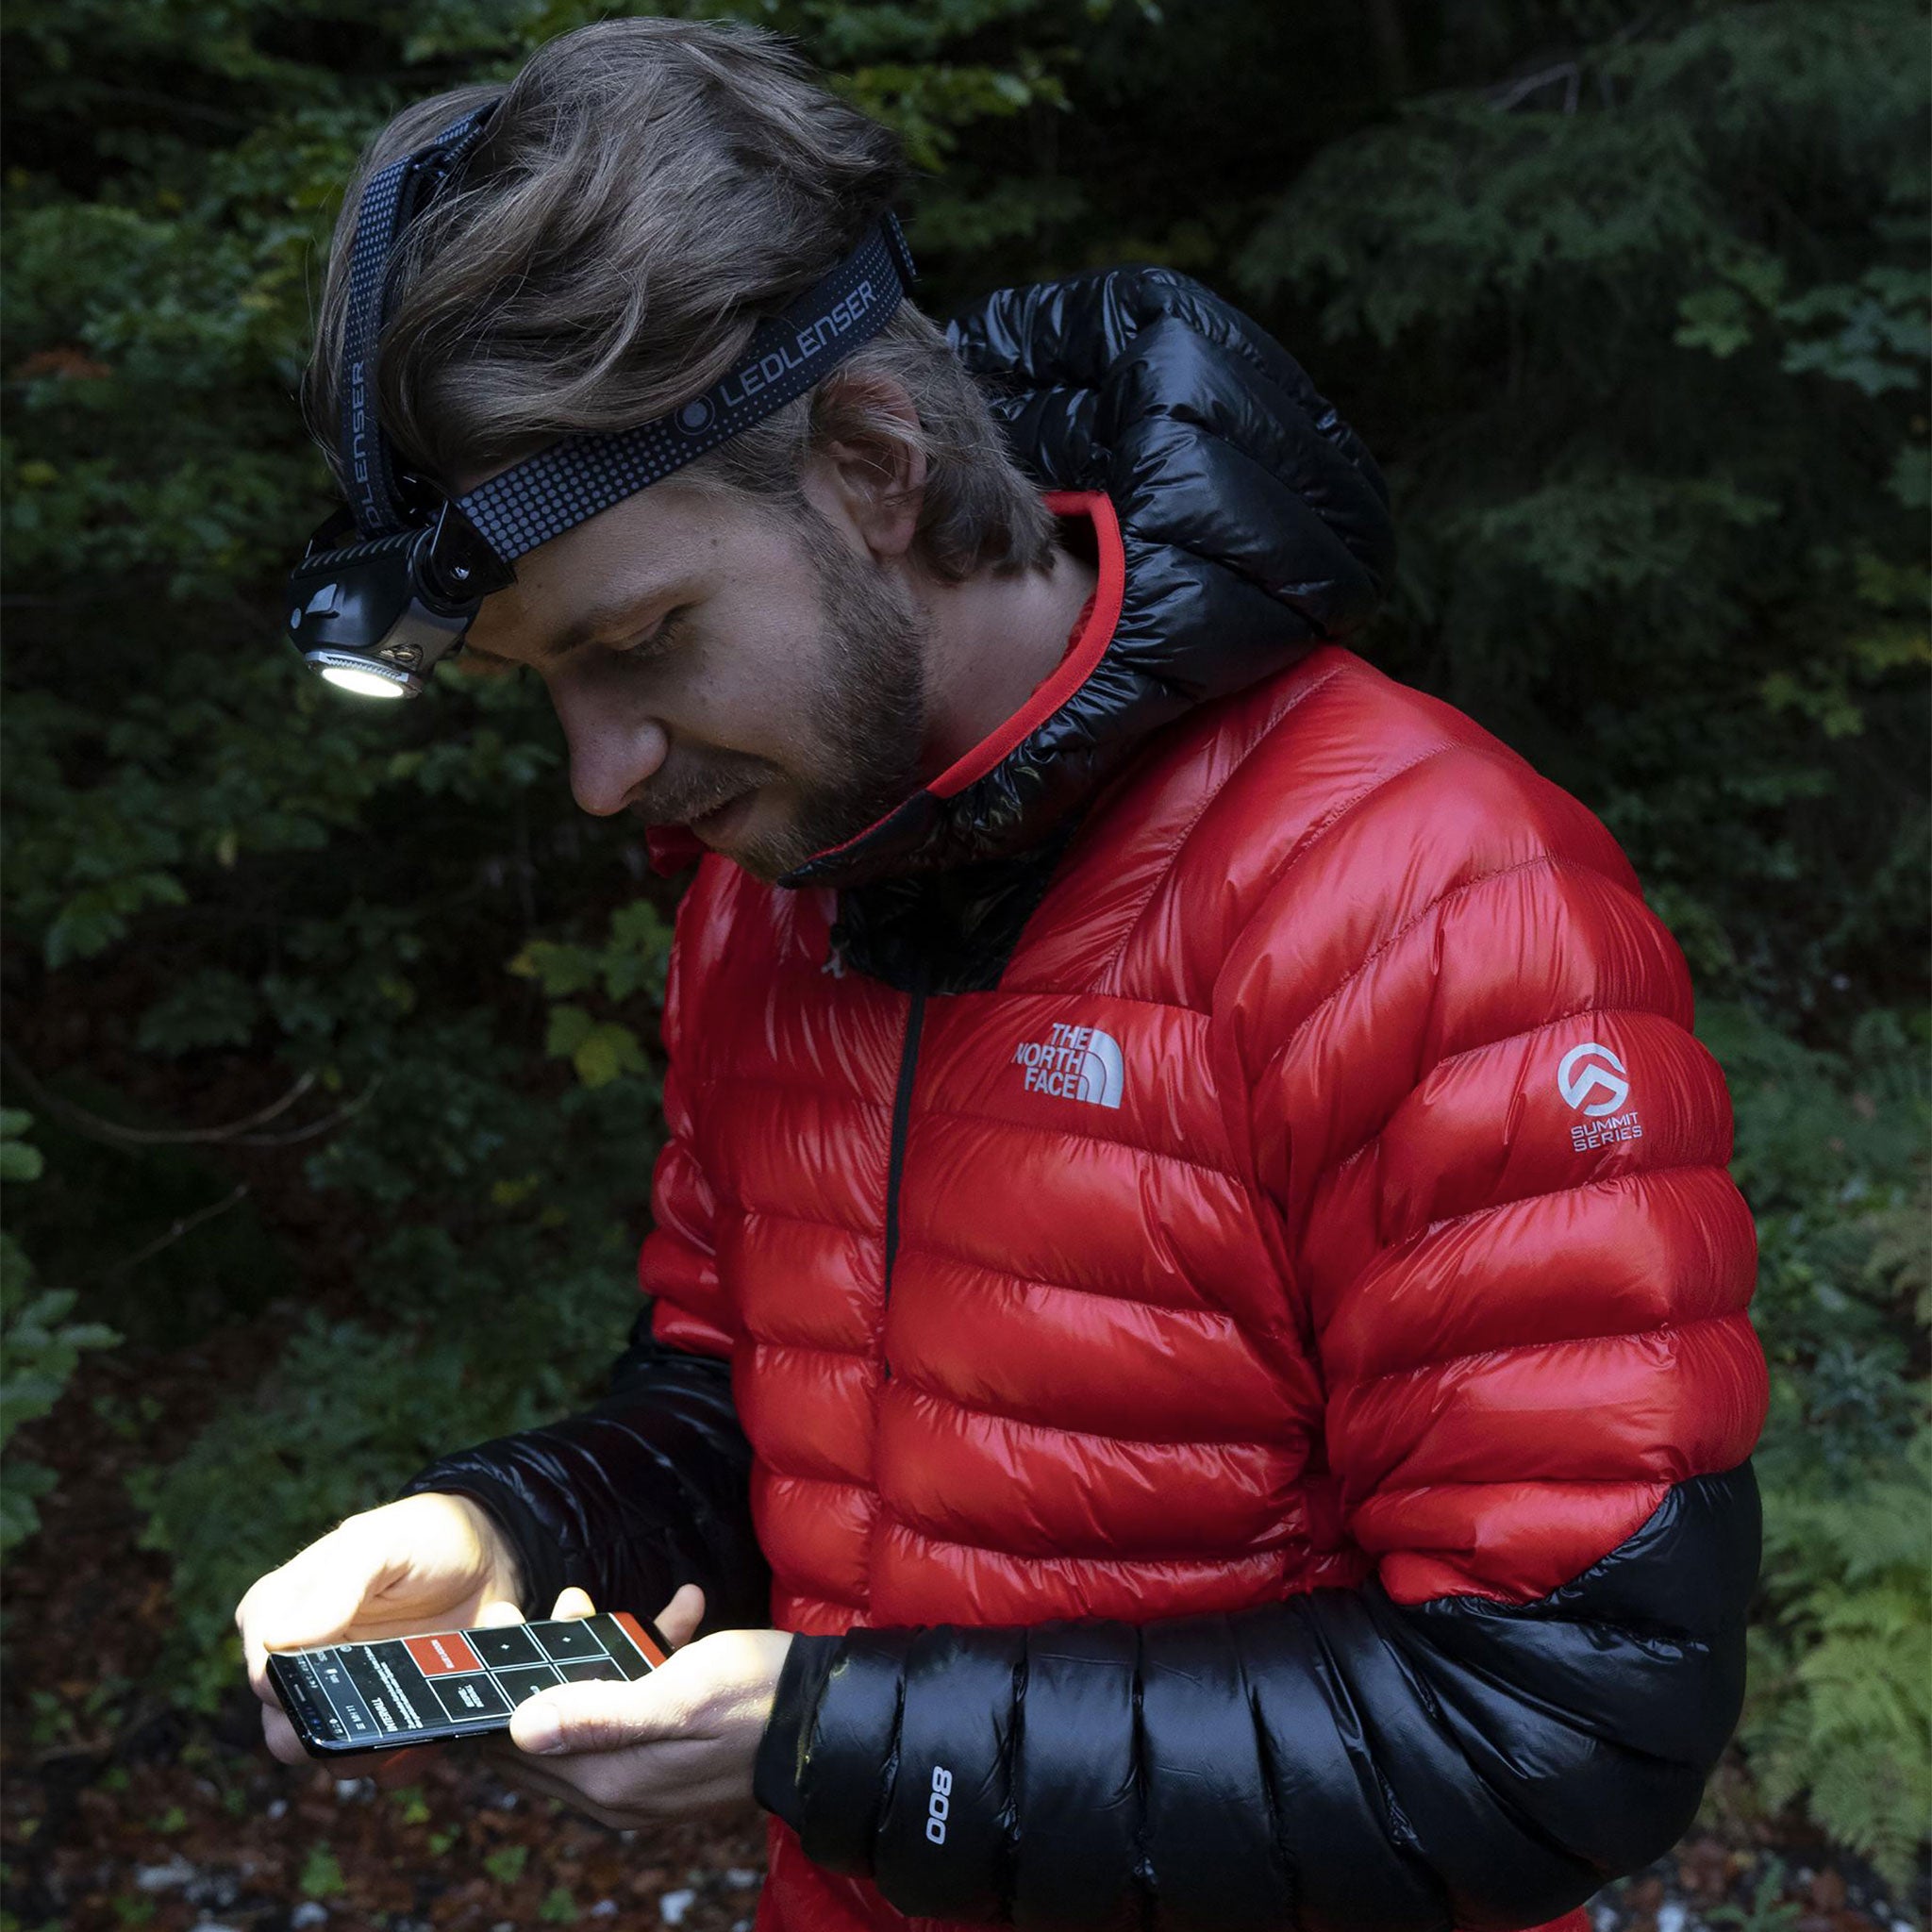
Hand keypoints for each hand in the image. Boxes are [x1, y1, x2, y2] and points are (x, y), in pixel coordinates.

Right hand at [235, 1491, 525, 1768]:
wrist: (490, 1554)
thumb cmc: (424, 1535)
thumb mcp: (381, 1542)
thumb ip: (337, 1584)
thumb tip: (278, 1642)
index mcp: (283, 1613)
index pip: (259, 1672)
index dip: (284, 1693)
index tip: (327, 1689)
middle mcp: (305, 1662)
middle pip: (286, 1730)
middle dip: (322, 1737)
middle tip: (368, 1725)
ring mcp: (349, 1693)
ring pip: (331, 1756)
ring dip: (365, 1757)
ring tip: (407, 1731)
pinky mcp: (392, 1716)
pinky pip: (385, 1765)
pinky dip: (405, 1762)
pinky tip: (430, 1742)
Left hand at [484, 1584, 793, 1824]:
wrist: (830, 1716)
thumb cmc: (756, 1698)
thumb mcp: (678, 1694)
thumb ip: (597, 1713)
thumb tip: (518, 1728)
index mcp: (609, 1779)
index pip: (519, 1746)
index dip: (498, 1691)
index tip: (496, 1633)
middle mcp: (617, 1787)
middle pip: (549, 1726)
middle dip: (545, 1662)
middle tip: (552, 1607)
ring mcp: (645, 1773)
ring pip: (592, 1707)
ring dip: (595, 1651)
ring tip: (599, 1602)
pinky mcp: (673, 1753)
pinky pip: (639, 1705)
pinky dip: (648, 1658)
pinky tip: (679, 1611)